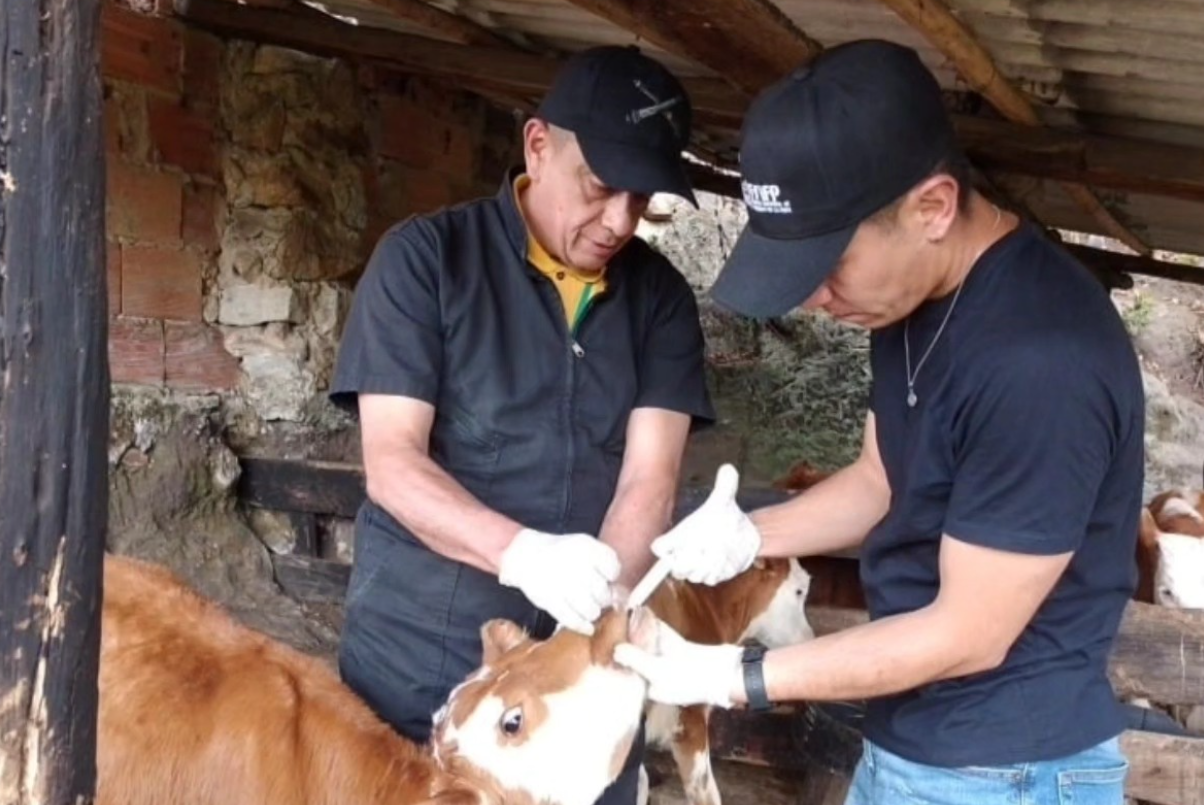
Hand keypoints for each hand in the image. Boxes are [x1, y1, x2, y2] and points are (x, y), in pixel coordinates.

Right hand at [498, 528, 620, 634]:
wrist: (528, 555)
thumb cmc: (564, 554)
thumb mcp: (585, 547)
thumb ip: (605, 565)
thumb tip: (622, 595)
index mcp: (585, 547)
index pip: (612, 569)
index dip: (611, 577)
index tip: (604, 576)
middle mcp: (573, 563)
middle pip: (603, 593)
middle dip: (602, 598)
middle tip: (595, 595)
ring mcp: (560, 583)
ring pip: (590, 610)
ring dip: (593, 612)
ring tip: (587, 606)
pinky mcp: (548, 600)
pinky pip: (572, 620)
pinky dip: (582, 626)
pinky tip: (586, 626)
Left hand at [613, 616, 742, 707]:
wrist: (724, 671)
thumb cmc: (691, 679)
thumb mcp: (658, 671)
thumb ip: (637, 660)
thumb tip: (616, 650)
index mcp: (652, 688)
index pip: (630, 675)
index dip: (618, 662)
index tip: (606, 645)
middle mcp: (659, 677)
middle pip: (639, 659)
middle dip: (629, 645)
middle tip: (613, 627)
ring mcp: (671, 663)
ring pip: (651, 646)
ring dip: (641, 633)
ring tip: (626, 617)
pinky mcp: (682, 650)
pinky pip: (665, 637)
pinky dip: (656, 627)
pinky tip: (645, 614)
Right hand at [650, 464, 760, 584]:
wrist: (742, 535)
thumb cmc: (724, 518)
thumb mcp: (723, 501)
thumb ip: (724, 485)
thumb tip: (728, 468)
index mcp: (679, 536)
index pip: (659, 548)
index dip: (666, 549)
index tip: (683, 541)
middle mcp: (684, 554)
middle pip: (676, 567)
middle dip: (692, 558)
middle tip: (706, 546)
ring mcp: (696, 568)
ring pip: (694, 574)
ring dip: (708, 563)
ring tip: (721, 549)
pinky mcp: (710, 577)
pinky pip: (709, 579)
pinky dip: (719, 569)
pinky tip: (727, 558)